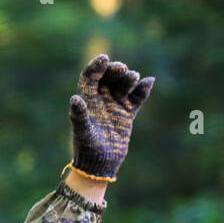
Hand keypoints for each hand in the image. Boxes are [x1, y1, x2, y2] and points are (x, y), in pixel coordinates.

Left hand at [68, 54, 153, 181]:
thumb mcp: (82, 132)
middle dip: (115, 70)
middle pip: (108, 78)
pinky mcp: (127, 113)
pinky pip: (136, 98)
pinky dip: (143, 90)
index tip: (104, 58)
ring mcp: (115, 105)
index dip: (96, 66)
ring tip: (133, 77)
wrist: (101, 164)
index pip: (90, 77)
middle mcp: (100, 99)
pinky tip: (149, 82)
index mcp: (87, 99)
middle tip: (122, 69)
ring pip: (123, 85)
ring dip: (129, 79)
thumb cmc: (87, 148)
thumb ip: (79, 115)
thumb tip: (74, 98)